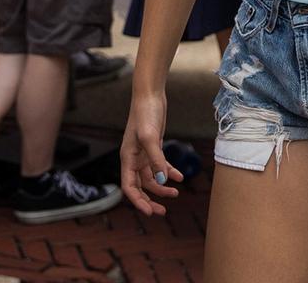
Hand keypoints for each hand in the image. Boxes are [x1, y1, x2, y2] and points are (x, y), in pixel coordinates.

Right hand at [120, 91, 182, 215]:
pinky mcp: (154, 147)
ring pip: (152, 178)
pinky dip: (169, 172)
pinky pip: (160, 165)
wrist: (150, 95)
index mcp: (127, 158)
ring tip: (176, 193)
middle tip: (162, 212)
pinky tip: (180, 176)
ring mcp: (144, 153)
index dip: (138, 201)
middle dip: (150, 199)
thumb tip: (162, 182)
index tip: (150, 212)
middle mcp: (133, 158)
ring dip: (162, 187)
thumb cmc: (146, 113)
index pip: (129, 187)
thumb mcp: (150, 137)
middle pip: (140, 186)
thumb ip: (156, 160)